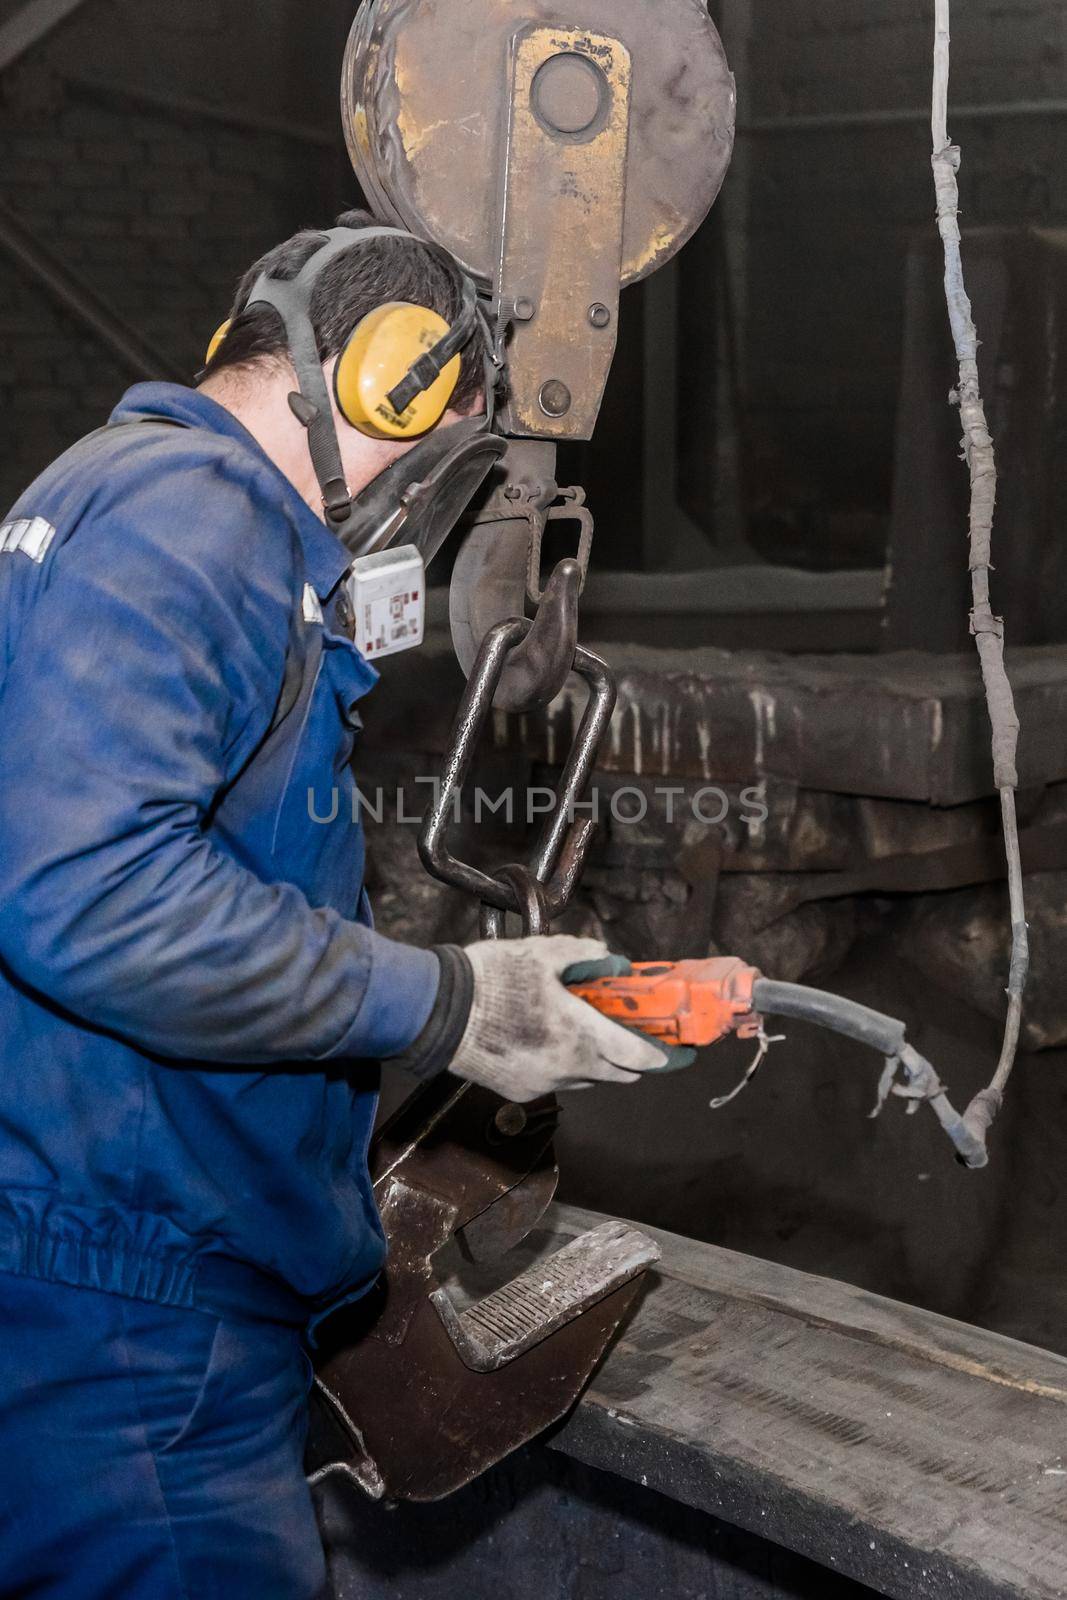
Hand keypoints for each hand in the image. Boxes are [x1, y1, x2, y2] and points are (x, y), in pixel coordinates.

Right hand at [448, 935, 666, 1102]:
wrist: (437, 1012)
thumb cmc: (490, 980)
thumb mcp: (543, 953)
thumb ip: (585, 956)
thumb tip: (611, 961)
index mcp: (579, 1035)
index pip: (638, 1057)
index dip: (665, 1057)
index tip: (680, 1052)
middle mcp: (567, 1068)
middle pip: (620, 1074)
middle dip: (636, 1059)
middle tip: (643, 1040)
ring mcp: (543, 1084)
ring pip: (589, 1079)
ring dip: (599, 1061)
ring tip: (591, 1032)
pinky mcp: (521, 1092)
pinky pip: (558, 1082)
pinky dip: (566, 1065)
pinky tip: (552, 1041)